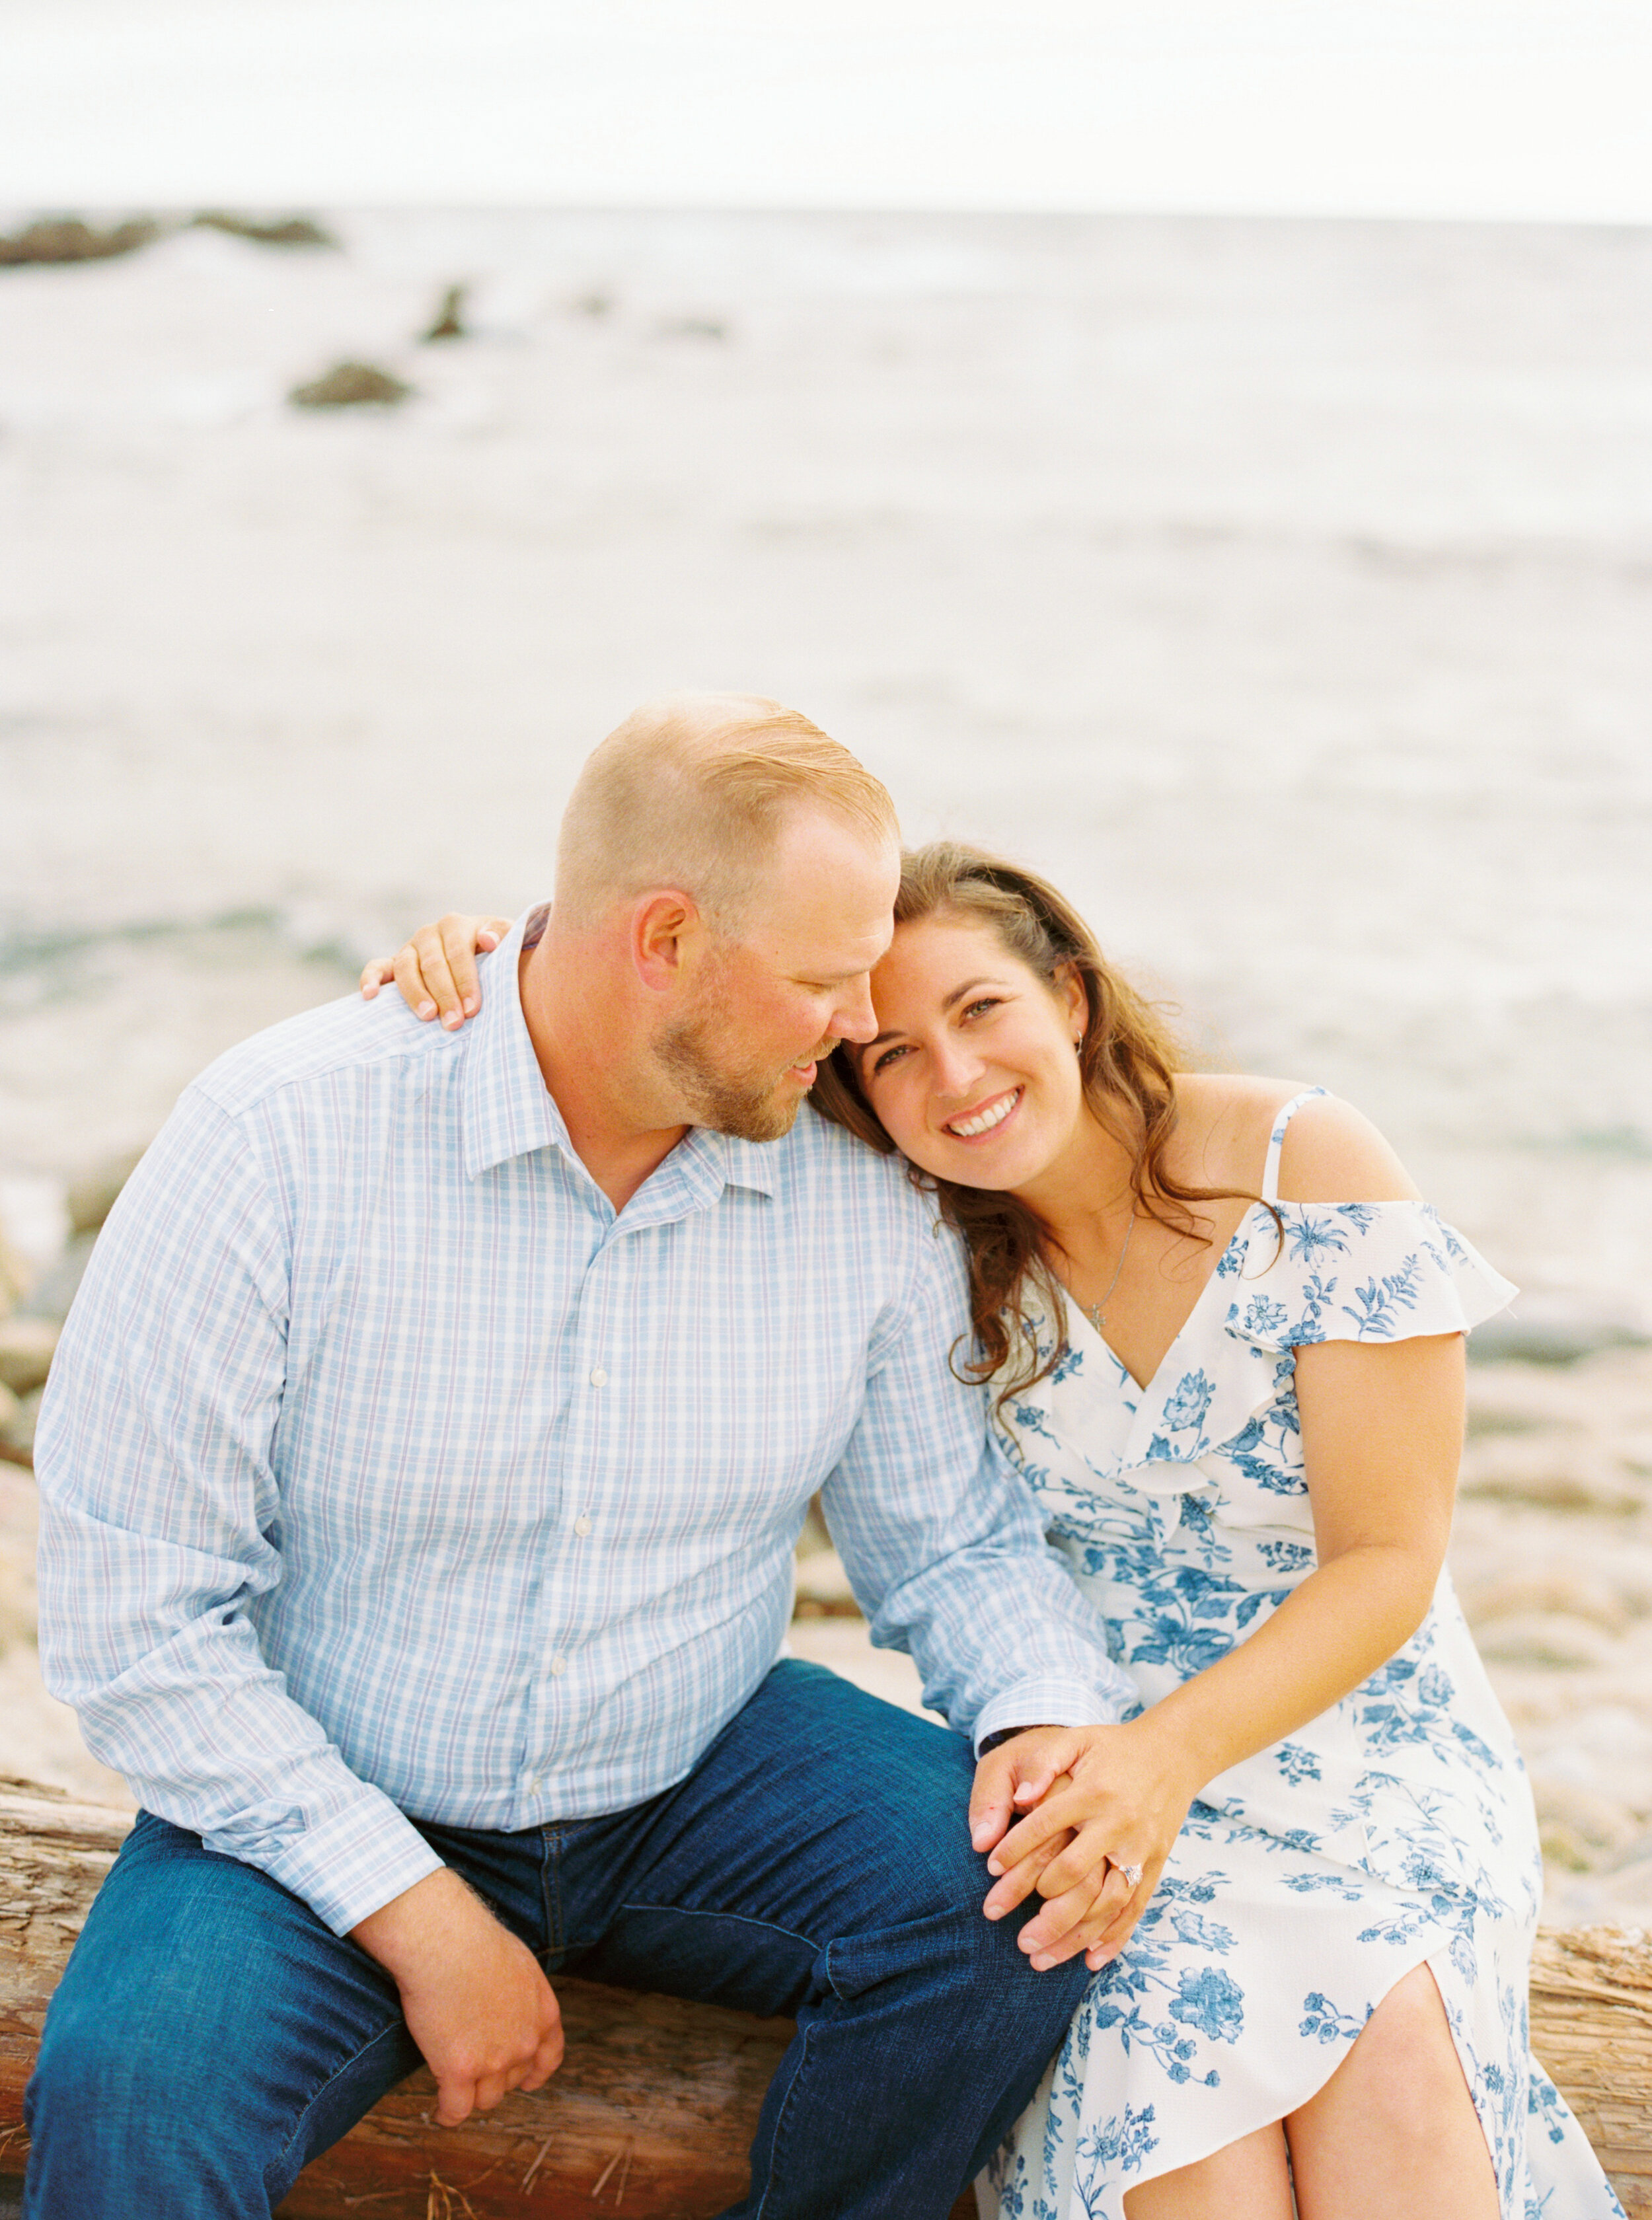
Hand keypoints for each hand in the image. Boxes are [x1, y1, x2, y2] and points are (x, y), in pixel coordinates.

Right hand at [351, 1867, 563, 2125]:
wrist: (445, 1940)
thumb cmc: (474, 1940)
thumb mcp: (518, 1964)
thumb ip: (521, 1993)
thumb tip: (510, 2003)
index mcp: (544, 2012)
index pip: (550, 2056)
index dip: (537, 2072)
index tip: (528, 2080)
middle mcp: (525, 2041)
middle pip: (513, 2079)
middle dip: (496, 2078)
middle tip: (476, 2070)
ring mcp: (494, 2060)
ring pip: (486, 2098)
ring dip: (472, 2095)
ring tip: (455, 2091)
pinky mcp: (459, 2071)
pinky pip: (456, 2110)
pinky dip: (448, 2115)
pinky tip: (440, 2112)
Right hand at [359, 914, 512, 1028]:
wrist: (478, 954)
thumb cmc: (496, 954)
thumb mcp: (506, 941)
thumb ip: (503, 936)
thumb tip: (488, 941)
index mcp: (456, 925)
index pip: (459, 953)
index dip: (465, 981)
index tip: (473, 1009)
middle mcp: (429, 933)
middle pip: (433, 964)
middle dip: (445, 995)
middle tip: (454, 1023)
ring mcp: (409, 948)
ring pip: (405, 968)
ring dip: (415, 993)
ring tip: (427, 1016)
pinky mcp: (392, 963)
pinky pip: (377, 967)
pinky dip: (370, 979)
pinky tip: (371, 996)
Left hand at [969, 1719, 1197, 1972]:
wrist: (1173, 1753)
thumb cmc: (1111, 1747)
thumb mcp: (1075, 1739)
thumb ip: (1043, 1763)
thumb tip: (1020, 1797)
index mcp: (1093, 1791)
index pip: (1046, 1824)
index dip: (1015, 1847)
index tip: (989, 1867)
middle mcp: (1118, 1823)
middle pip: (1074, 1874)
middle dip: (1034, 1901)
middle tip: (997, 1918)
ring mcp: (1140, 1848)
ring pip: (1105, 1903)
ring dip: (1070, 1935)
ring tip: (1036, 1957)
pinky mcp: (1156, 1865)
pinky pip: (1136, 1909)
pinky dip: (1115, 1938)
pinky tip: (1090, 1961)